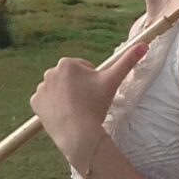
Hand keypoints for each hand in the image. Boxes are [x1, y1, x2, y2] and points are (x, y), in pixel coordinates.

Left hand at [30, 39, 148, 170]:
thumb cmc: (96, 105)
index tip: (94, 95)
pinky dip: (53, 107)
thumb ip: (127, 61)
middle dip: (77, 89)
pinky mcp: (35, 103)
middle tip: (86, 104)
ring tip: (76, 111)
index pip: (83, 70)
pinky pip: (45, 102)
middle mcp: (50, 72)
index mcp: (67, 63)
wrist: (79, 134)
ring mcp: (41, 88)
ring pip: (58, 91)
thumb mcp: (113, 81)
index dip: (92, 83)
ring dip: (66, 97)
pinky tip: (63, 115)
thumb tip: (143, 44)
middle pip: (69, 80)